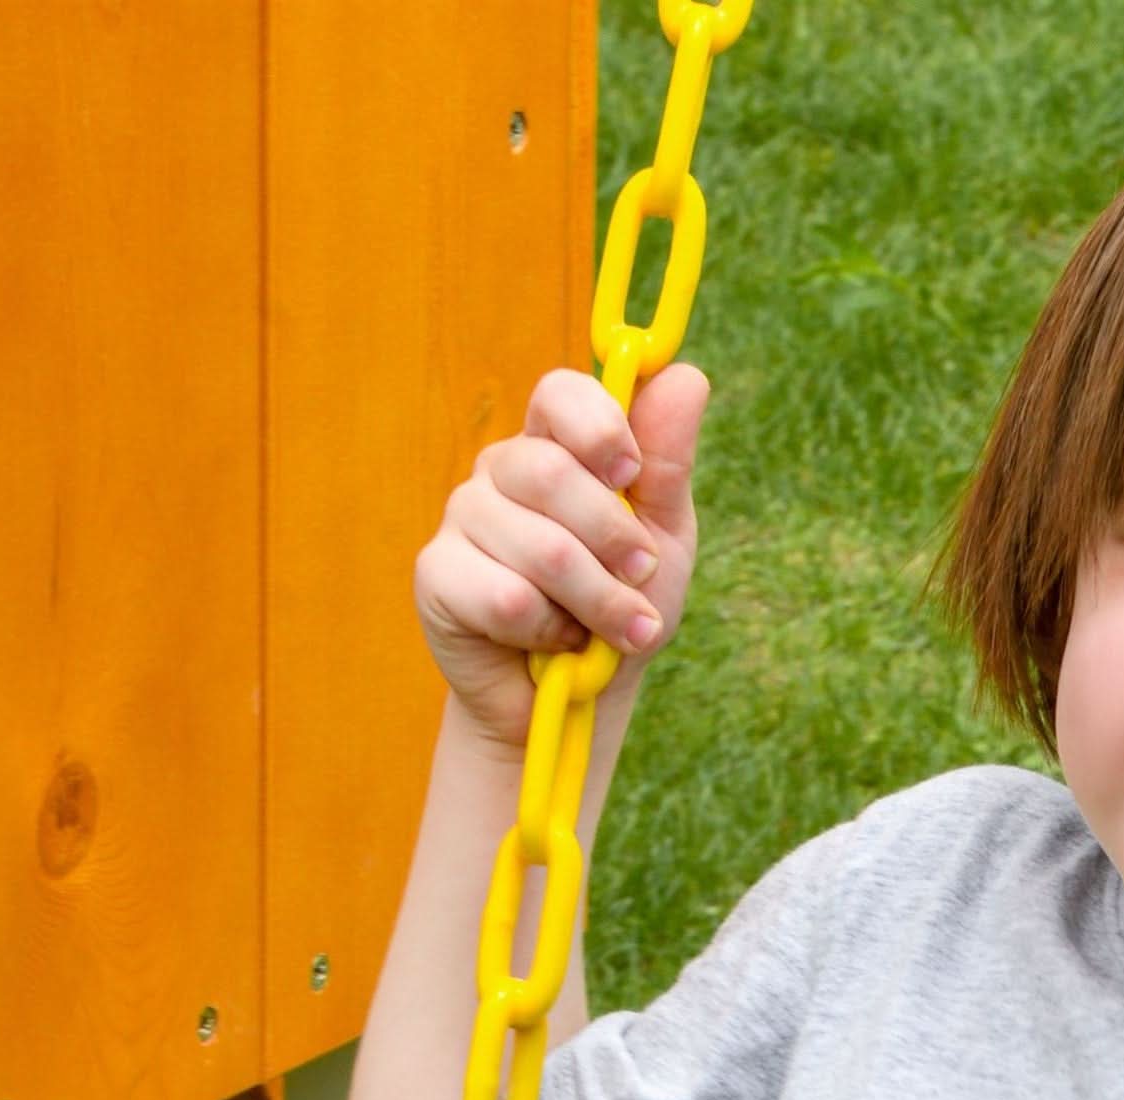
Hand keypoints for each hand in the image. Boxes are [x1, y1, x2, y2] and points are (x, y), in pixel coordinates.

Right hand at [413, 363, 707, 756]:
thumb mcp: (662, 539)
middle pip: (550, 473)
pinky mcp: (437, 578)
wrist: (575, 701)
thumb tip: (687, 375)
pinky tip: (553, 644)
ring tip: (616, 632)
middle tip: (643, 577)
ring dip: (595, 601)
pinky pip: (506, 598)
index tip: (630, 474)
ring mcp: (462, 519)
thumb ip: (667, 464)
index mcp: (553, 446)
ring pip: (539, 546)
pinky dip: (548, 632)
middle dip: (613, 538)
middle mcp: (500, 471)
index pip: (559, 395)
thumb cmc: (617, 611)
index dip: (598, 427)